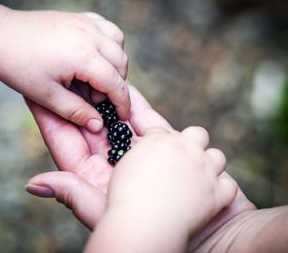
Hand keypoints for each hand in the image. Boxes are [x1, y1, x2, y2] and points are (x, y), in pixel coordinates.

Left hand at [0, 0, 129, 132]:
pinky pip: (106, 27)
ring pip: (118, 43)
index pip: (115, 83)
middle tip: (97, 98)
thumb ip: (76, 112)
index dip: (122, 102)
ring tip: (98, 76)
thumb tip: (98, 125)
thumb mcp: (47, 96)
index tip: (122, 116)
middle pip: (121, 63)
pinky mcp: (78, 17)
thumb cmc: (18, 65)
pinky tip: (96, 54)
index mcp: (84, 56)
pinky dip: (109, 42)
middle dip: (117, 84)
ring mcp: (85, 23)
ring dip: (116, 62)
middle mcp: (90, 35)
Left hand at [27, 84, 237, 251]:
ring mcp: (142, 155)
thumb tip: (32, 185)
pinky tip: (126, 85)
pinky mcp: (166, 149)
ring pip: (118, 120)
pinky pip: (148, 121)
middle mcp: (117, 165)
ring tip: (91, 72)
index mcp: (97, 179)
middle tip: (63, 72)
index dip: (51, 118)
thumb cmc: (152, 237)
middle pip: (90, 127)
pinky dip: (136, 104)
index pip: (67, 143)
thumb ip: (72, 194)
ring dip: (104, 97)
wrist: (211, 239)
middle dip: (77, 101)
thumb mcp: (105, 214)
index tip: (35, 93)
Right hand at [102, 127, 236, 238]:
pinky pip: (228, 185)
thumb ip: (139, 155)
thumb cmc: (127, 196)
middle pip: (197, 133)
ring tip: (200, 176)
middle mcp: (186, 150)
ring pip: (217, 156)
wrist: (143, 223)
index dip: (161, 141)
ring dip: (211, 163)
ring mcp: (204, 171)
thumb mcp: (125, 167)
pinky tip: (211, 196)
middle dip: (193, 141)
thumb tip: (146, 154)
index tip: (158, 152)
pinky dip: (222, 190)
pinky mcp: (217, 193)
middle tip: (185, 157)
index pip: (164, 131)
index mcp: (160, 140)